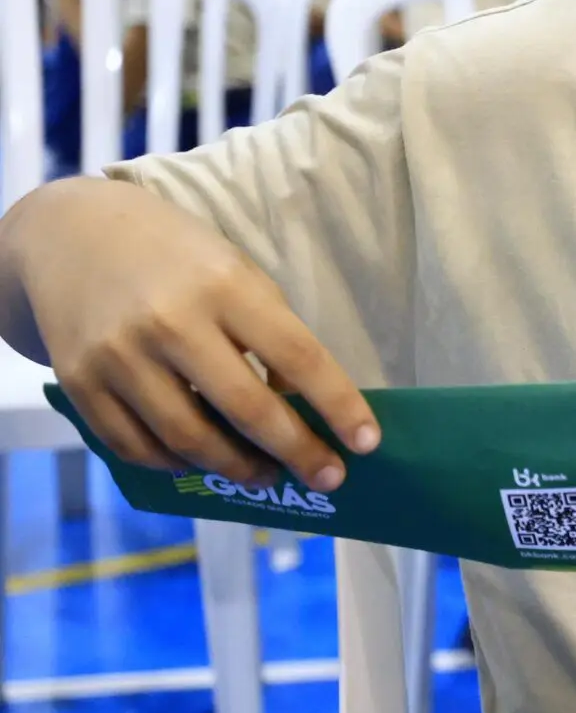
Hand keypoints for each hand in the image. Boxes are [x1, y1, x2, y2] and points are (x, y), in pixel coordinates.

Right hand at [28, 182, 377, 489]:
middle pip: (245, 407)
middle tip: (329, 477)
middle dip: (296, 451)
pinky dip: (175, 464)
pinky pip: (135, 446)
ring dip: (237, 468)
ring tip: (266, 474)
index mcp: (224, 286)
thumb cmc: (177, 255)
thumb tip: (299, 405)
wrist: (72, 235)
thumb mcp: (236, 272)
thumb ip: (269, 333)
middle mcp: (171, 323)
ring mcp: (119, 357)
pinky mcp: (80, 383)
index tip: (367, 443)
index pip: (297, 355)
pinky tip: (202, 462)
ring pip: (188, 439)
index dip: (338, 405)